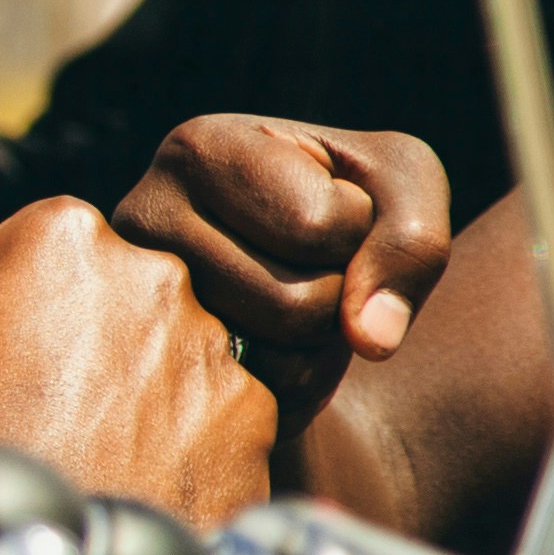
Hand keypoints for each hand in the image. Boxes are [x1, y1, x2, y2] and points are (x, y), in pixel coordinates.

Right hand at [0, 196, 274, 526]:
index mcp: (62, 237)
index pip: (45, 243)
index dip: (18, 300)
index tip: (6, 354)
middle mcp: (153, 270)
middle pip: (117, 290)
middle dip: (88, 334)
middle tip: (47, 407)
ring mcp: (211, 343)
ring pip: (171, 348)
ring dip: (140, 384)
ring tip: (92, 451)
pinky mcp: (251, 411)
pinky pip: (214, 410)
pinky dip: (185, 437)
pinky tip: (138, 478)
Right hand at [111, 118, 450, 426]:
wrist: (304, 279)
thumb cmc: (349, 213)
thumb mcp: (402, 187)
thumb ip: (412, 238)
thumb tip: (370, 339)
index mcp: (199, 149)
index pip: (321, 223)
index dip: (361, 231)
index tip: (330, 212)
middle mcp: (142, 226)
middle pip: (299, 302)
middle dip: (340, 296)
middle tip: (310, 268)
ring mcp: (141, 314)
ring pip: (281, 362)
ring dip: (319, 345)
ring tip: (292, 304)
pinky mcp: (157, 380)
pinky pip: (264, 405)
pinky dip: (296, 387)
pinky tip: (272, 348)